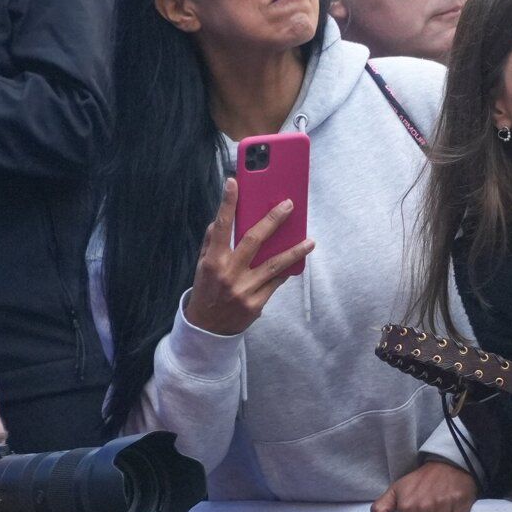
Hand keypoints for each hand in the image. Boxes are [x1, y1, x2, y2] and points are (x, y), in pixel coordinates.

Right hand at [183, 177, 312, 335]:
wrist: (206, 329)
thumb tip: (220, 220)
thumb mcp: (201, 267)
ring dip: (295, 251)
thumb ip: (210, 243)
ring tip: (310, 241)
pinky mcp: (257, 303)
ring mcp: (244, 289)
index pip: (220, 227)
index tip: (234, 182)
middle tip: (289, 205)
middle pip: (254, 240)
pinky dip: (286, 271)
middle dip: (272, 220)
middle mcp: (228, 273)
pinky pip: (276, 282)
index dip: (227, 203)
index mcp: (212, 261)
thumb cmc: (207, 291)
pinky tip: (298, 261)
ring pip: (274, 265)